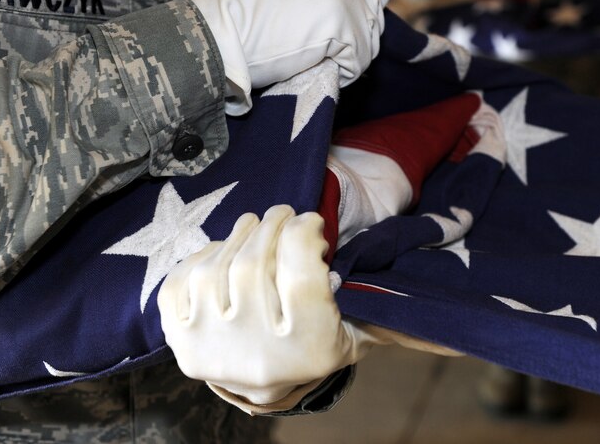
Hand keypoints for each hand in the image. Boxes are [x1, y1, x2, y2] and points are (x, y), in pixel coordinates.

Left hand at [157, 205, 384, 405]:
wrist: (266, 386)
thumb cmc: (315, 342)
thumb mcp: (353, 329)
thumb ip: (375, 295)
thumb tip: (418, 254)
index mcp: (308, 350)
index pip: (301, 272)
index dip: (304, 232)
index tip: (309, 221)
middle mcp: (256, 356)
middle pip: (254, 264)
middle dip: (270, 225)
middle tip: (282, 213)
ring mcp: (211, 351)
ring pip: (215, 268)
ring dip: (236, 235)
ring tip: (253, 225)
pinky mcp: (180, 343)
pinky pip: (181, 281)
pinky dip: (201, 256)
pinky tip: (222, 252)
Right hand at [191, 0, 397, 114]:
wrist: (228, 30)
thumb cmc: (254, 13)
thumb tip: (368, 5)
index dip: (370, 4)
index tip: (348, 22)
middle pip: (376, 14)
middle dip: (354, 36)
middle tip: (316, 41)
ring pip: (370, 41)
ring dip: (346, 56)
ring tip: (312, 51)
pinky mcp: (343, 26)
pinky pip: (359, 61)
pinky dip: (341, 71)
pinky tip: (313, 61)